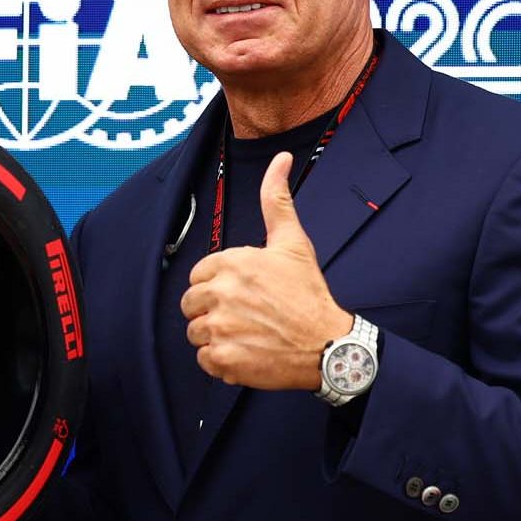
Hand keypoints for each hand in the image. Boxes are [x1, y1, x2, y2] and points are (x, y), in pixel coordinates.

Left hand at [179, 152, 353, 389]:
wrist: (328, 345)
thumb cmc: (308, 294)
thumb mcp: (292, 242)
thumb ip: (277, 200)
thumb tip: (280, 159)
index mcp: (231, 263)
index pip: (199, 275)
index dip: (219, 285)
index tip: (244, 294)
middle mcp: (222, 293)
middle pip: (192, 304)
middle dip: (213, 311)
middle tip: (246, 316)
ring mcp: (221, 328)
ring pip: (196, 332)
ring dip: (216, 337)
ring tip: (248, 335)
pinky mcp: (223, 359)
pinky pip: (204, 360)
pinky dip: (221, 362)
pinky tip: (247, 353)